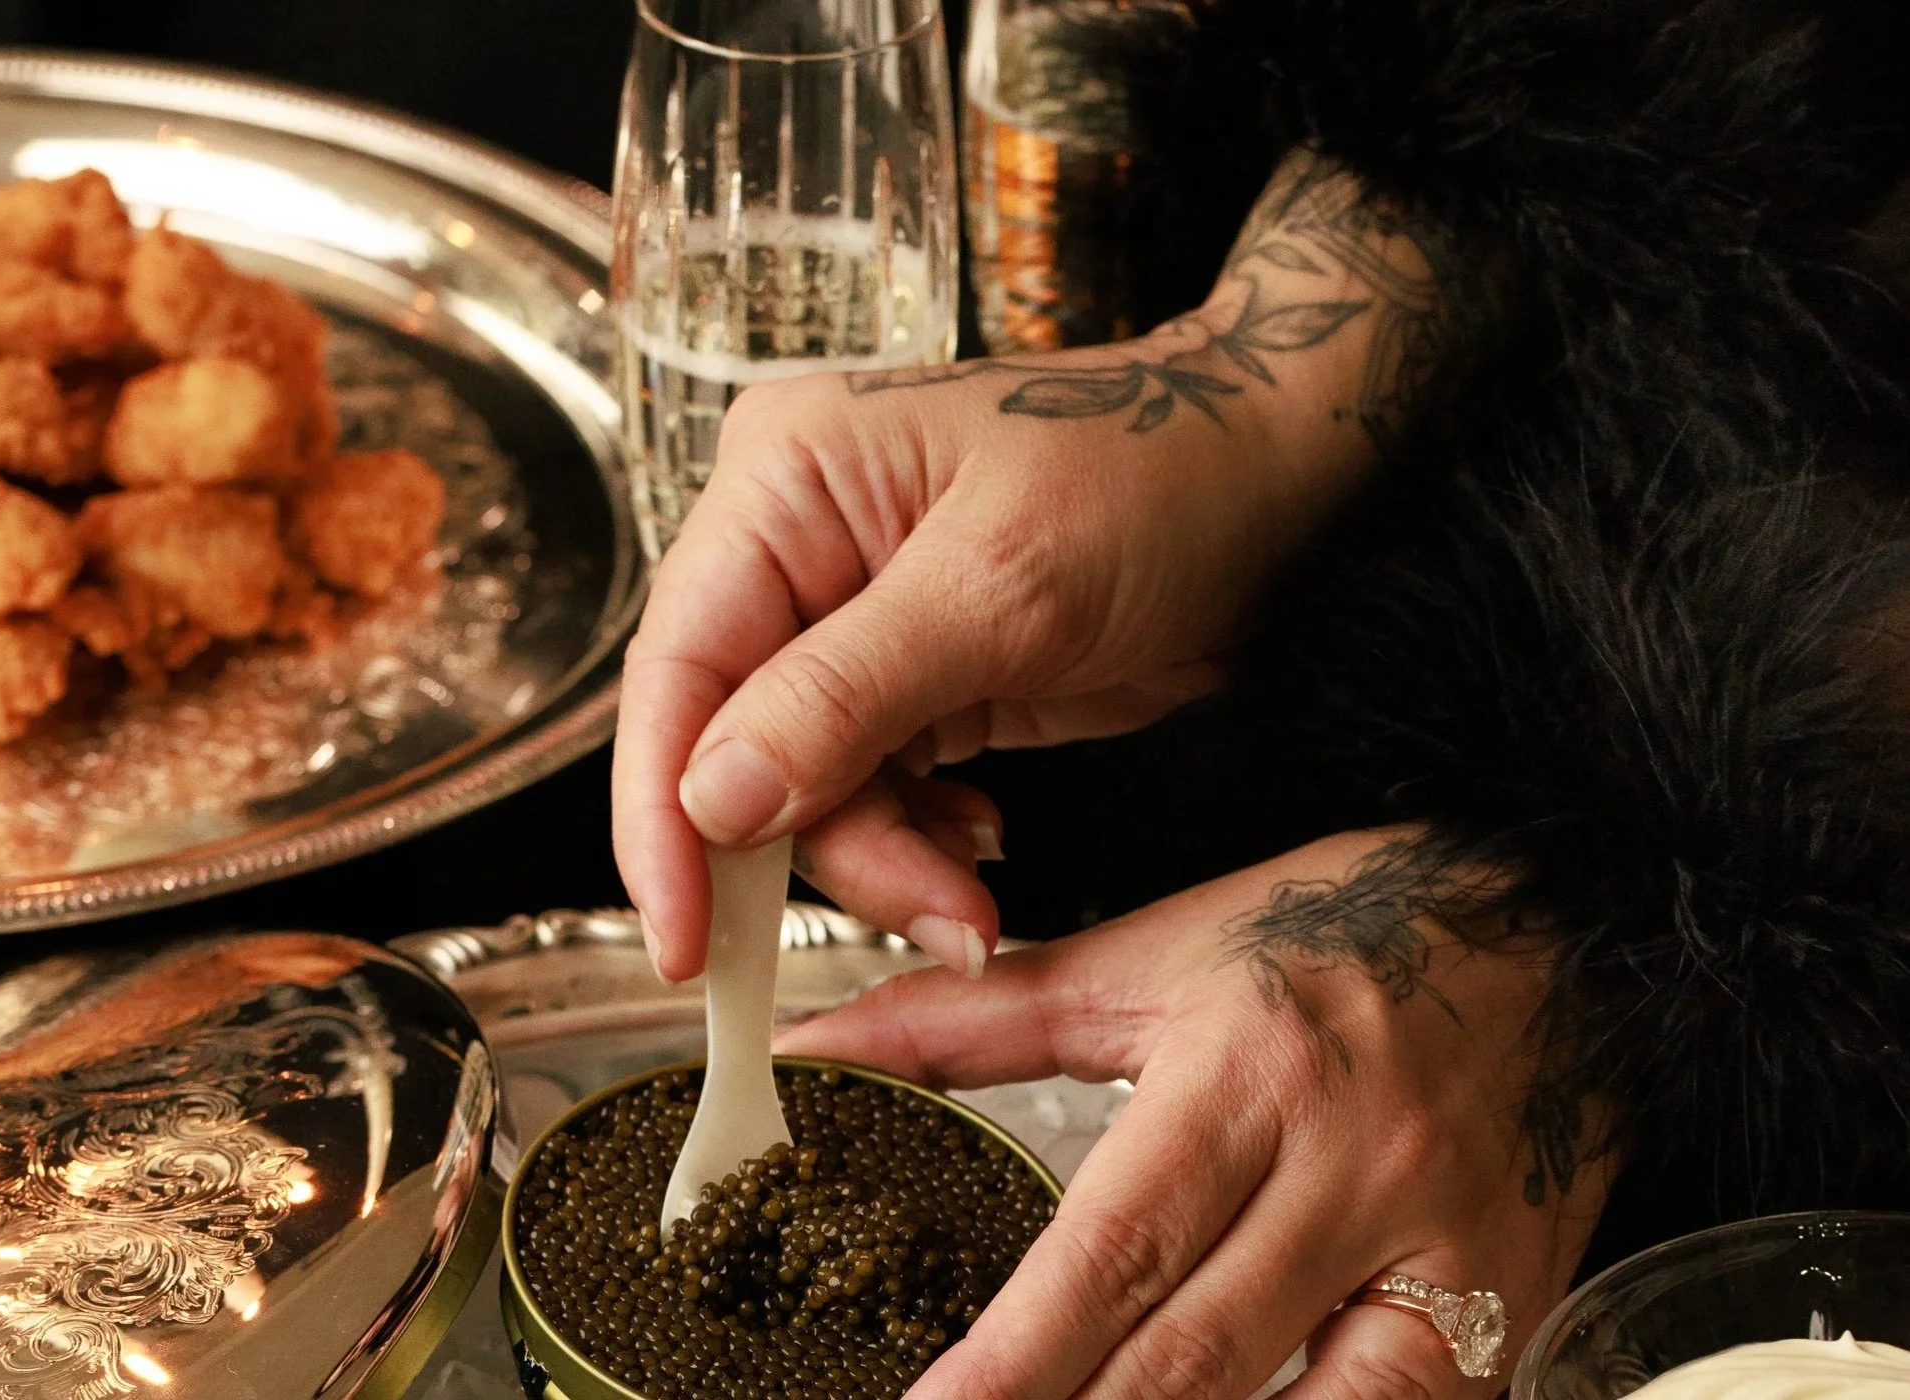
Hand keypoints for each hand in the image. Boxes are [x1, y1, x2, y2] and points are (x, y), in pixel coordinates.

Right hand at [613, 148, 1459, 981]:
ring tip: (975, 899)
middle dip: (825, 849)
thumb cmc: (1160, 474)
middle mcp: (795, 546)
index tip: (685, 943)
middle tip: (932, 916)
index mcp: (783, 483)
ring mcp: (849, 617)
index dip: (664, 817)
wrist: (1279, 476)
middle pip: (734, 746)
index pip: (678, 668)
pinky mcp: (908, 676)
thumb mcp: (1004, 588)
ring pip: (806, 788)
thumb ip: (845, 695)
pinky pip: (869, 790)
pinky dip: (918, 843)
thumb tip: (711, 799)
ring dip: (887, 862)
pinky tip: (981, 844)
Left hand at [776, 830, 1610, 1399]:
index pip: (1116, 1250)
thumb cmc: (1342, 934)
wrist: (1564, 921)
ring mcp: (1443, 1252)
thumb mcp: (1153, 957)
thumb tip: (829, 1044)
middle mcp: (1349, 1171)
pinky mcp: (1507, 1308)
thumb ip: (977, 1018)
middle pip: (1196, 1357)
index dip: (1016, 1359)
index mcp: (1247, 1072)